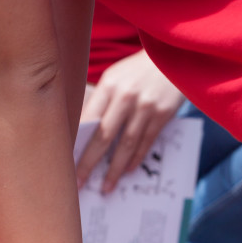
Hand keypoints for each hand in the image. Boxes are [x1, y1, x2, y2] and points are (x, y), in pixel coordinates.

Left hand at [76, 51, 185, 192]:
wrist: (175, 55)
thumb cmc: (138, 70)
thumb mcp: (115, 78)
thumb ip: (100, 101)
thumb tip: (82, 133)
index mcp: (108, 85)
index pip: (87, 120)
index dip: (76, 144)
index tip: (66, 163)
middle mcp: (126, 96)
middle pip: (103, 136)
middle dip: (89, 163)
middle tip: (79, 184)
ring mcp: (145, 106)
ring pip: (126, 144)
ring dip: (115, 169)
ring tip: (106, 187)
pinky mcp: (163, 113)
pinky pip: (146, 141)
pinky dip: (136, 158)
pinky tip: (127, 170)